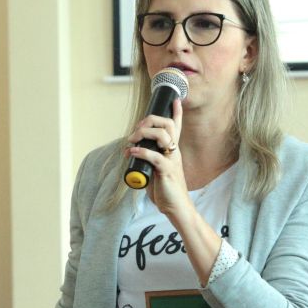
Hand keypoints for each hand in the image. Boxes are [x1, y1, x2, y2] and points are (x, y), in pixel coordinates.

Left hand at [126, 99, 190, 218]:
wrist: (176, 208)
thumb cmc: (165, 190)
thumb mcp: (156, 170)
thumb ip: (148, 159)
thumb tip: (131, 152)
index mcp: (173, 150)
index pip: (177, 126)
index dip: (176, 112)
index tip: (175, 100)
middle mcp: (174, 152)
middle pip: (167, 124)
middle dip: (149, 120)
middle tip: (135, 130)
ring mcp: (172, 160)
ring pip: (163, 135)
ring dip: (144, 133)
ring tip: (131, 141)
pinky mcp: (167, 171)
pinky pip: (155, 155)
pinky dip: (141, 151)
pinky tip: (131, 152)